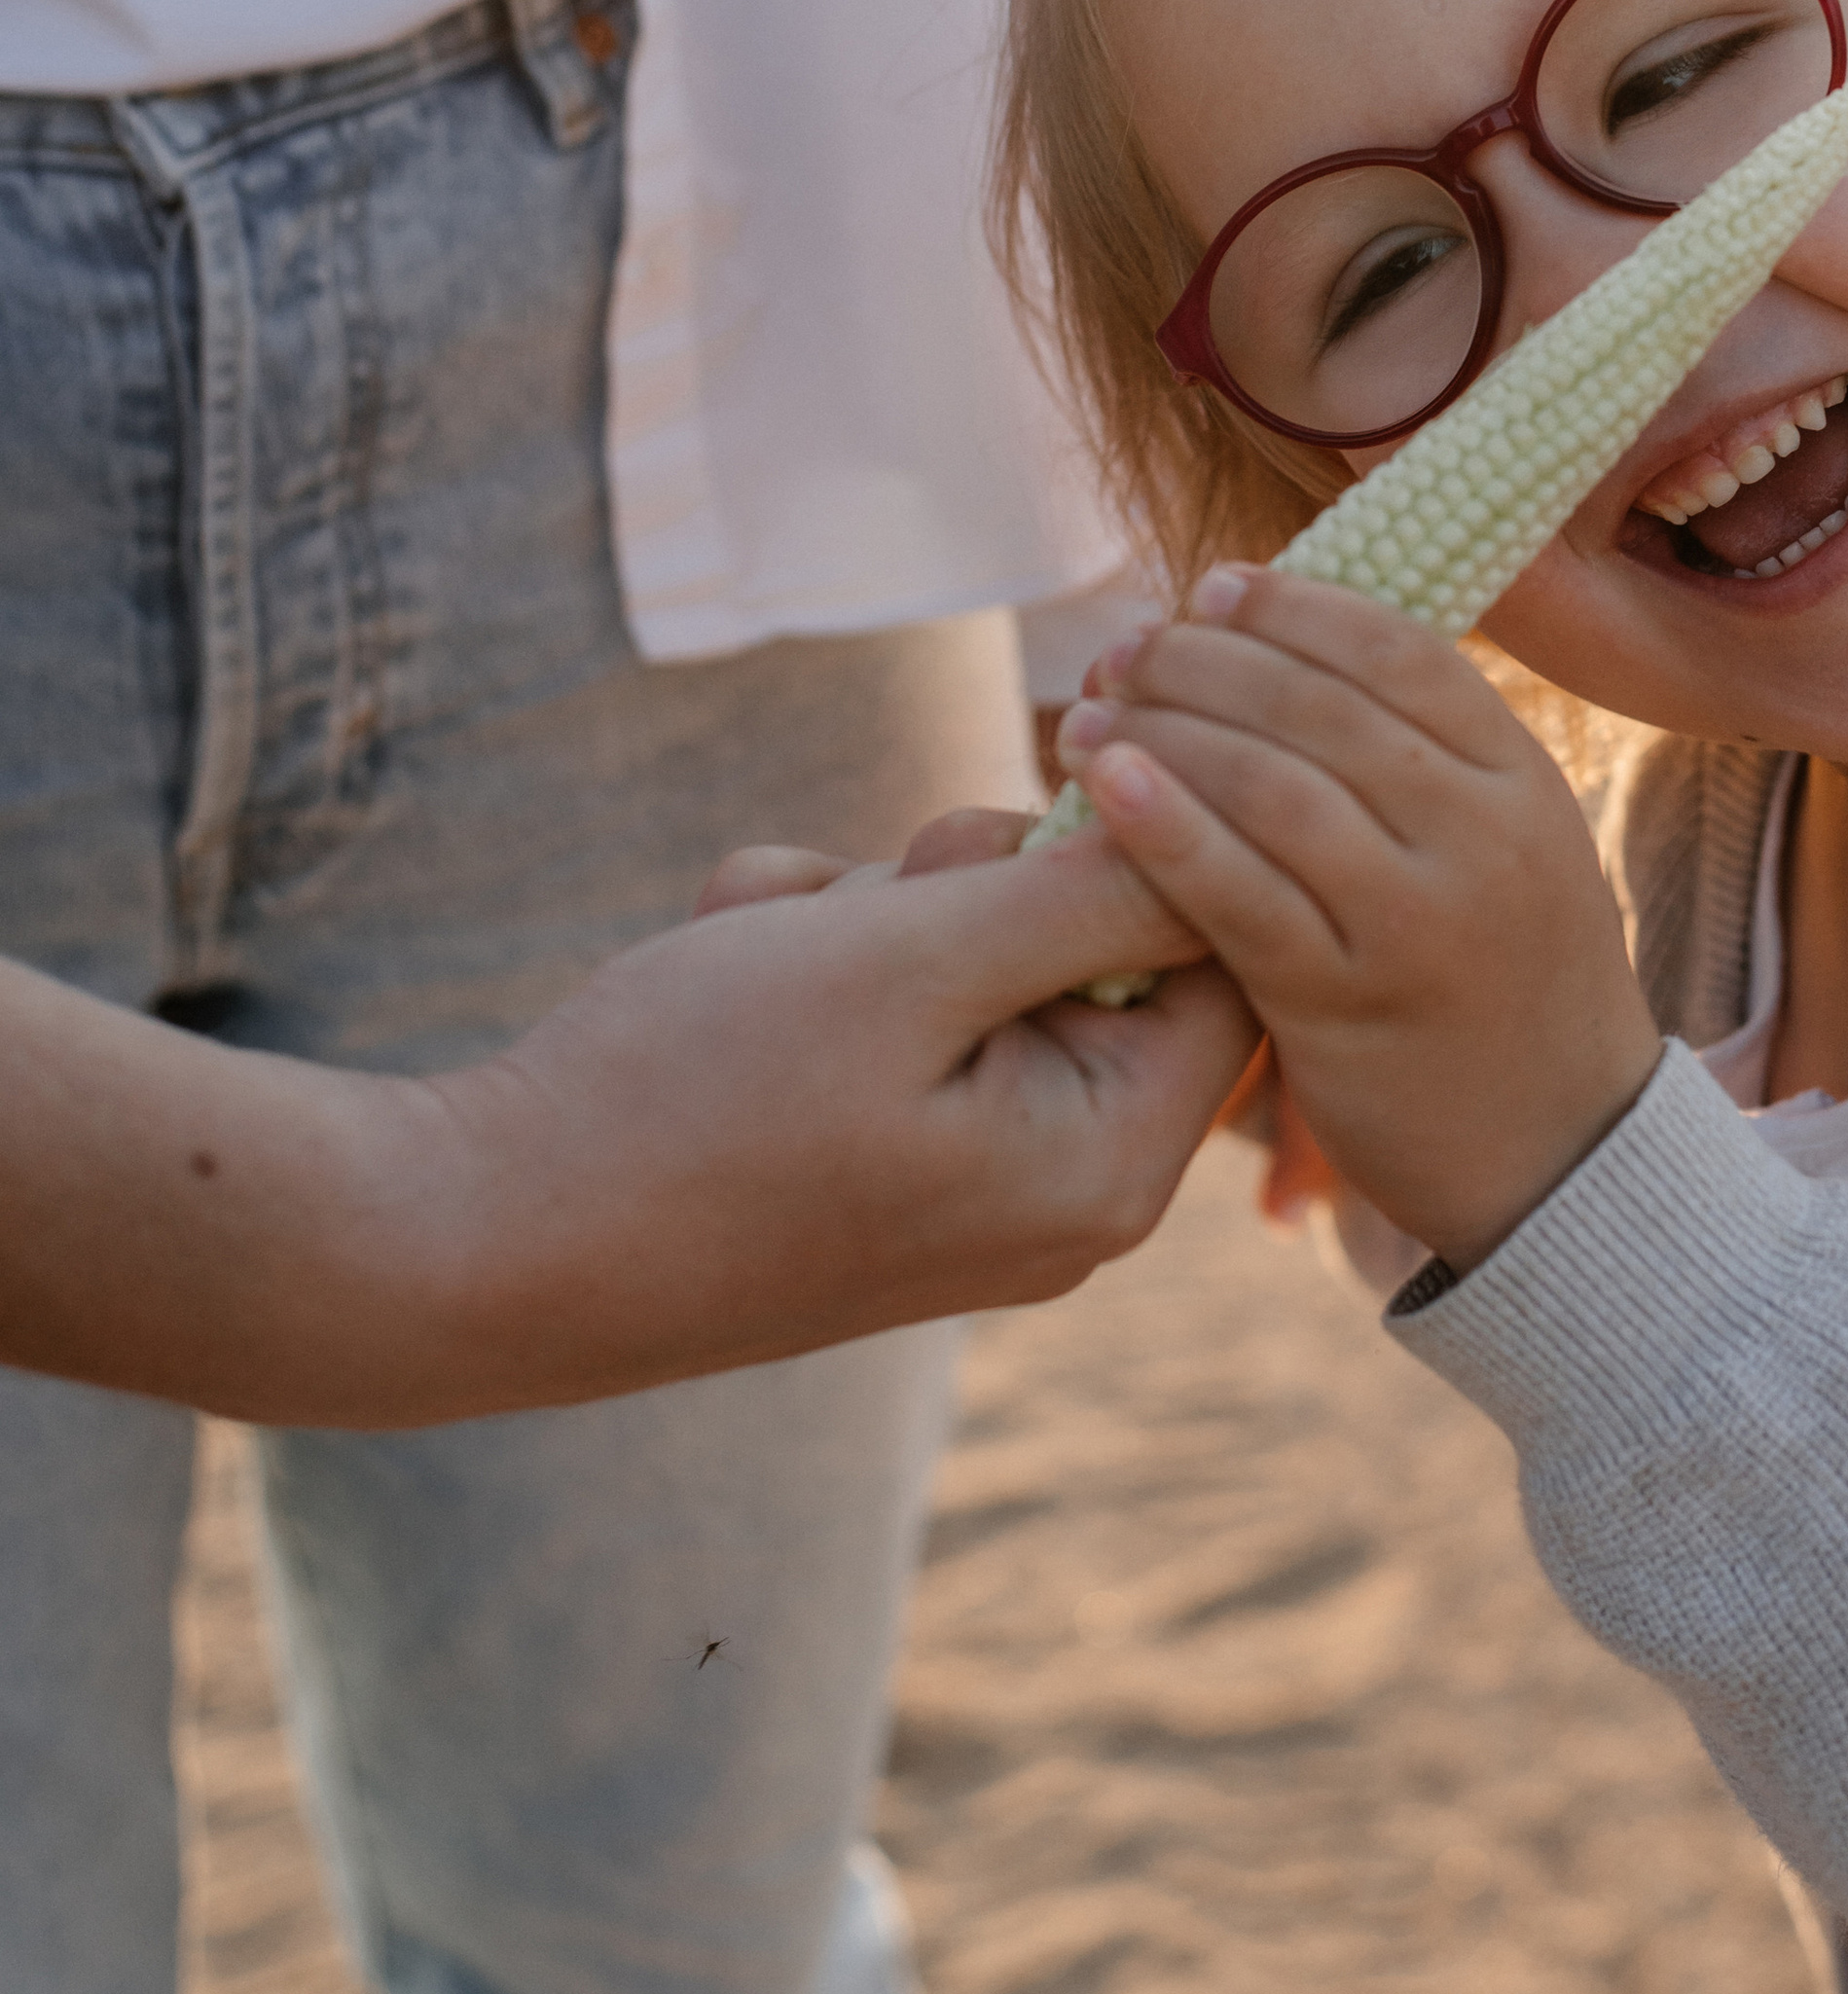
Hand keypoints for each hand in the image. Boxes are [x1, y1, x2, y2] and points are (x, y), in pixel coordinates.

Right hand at [437, 817, 1254, 1399]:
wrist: (478, 1242)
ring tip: (762, 949)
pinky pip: (893, 1009)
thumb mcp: (908, 959)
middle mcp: (1061, 1197)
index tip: (1067, 751)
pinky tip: (725, 982)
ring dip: (867, 908)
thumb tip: (1222, 831)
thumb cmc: (694, 1099)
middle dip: (966, 881)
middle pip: (1094, 949)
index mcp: (1107, 1166)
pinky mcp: (876, 1166)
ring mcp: (965, 1188)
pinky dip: (811, 962)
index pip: (1222, 956)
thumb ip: (1082, 894)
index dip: (1154, 836)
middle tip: (869, 893)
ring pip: (972, 956)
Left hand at [1051, 572, 1660, 1269]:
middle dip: (1205, 659)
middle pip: (1320, 704)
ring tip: (1091, 715)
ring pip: (1273, 786)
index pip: (1397, 649)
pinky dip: (1164, 829)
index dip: (1294, 606)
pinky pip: (1240, 896)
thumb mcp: (1509, 852)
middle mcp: (1483, 837)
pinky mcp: (1350, 1004)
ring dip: (1166, 731)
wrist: (1560, 1157)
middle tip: (1128, 649)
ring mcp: (1420, 921)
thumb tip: (1293, 651)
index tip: (1213, 588)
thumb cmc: (1502, 986)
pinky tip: (1104, 788)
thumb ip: (1425, 766)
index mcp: (1520, 782)